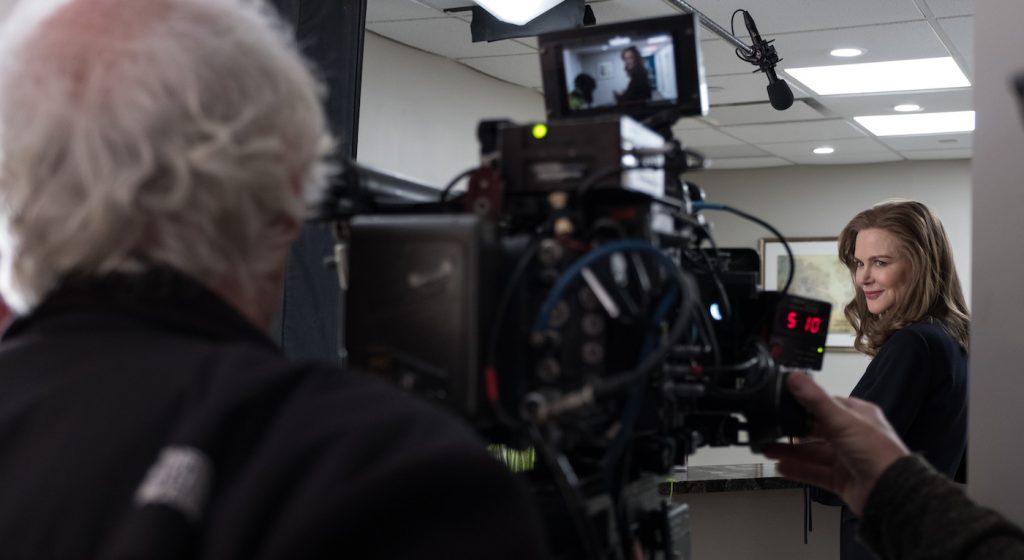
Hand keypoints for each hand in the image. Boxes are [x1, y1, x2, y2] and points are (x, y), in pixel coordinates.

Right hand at [763, 373, 909, 515]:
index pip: (825, 405)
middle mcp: (852, 436)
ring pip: (812, 452)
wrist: (891, 493)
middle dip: (792, 431)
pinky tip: (782, 466)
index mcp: (857, 416)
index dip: (803, 404)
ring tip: (768, 449)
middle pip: (815, 430)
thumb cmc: (879, 454)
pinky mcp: (841, 479)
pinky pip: (815, 472)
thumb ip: (816, 400)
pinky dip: (798, 470)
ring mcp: (846, 459)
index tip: (782, 402)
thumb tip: (796, 378)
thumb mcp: (843, 421)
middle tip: (772, 428)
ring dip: (790, 451)